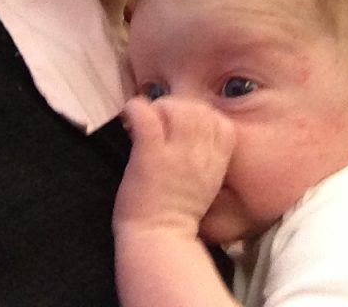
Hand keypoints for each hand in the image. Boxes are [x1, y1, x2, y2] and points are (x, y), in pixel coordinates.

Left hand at [114, 96, 234, 237]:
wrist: (159, 241)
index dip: (198, 116)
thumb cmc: (177, 215)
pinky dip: (135, 109)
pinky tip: (129, 116)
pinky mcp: (150, 155)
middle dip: (177, 107)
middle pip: (197, 108)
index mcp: (217, 159)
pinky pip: (146, 117)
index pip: (218, 119)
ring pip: (174, 107)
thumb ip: (204, 154)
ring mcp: (176, 152)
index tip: (181, 126)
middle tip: (159, 120)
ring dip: (157, 107)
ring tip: (144, 120)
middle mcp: (200, 152)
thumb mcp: (206, 182)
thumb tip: (185, 129)